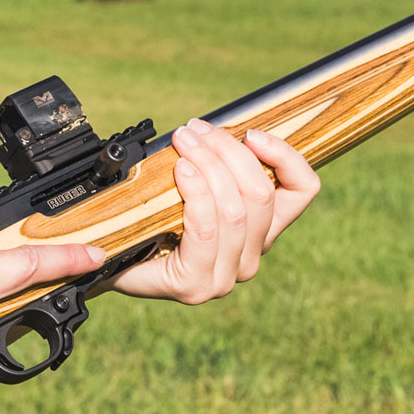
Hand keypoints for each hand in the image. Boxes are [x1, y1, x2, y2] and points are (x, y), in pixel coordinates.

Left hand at [110, 119, 319, 303]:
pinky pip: (206, 229)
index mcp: (263, 230)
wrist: (111, 261)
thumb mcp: (196, 184)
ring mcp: (227, 276)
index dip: (286, 155)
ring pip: (235, 209)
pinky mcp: (197, 284)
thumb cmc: (152, 219)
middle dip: (227, 152)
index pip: (303, 189)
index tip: (252, 132)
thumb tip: (221, 128)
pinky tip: (181, 173)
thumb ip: (220, 167)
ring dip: (208, 165)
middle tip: (194, 131)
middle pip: (261, 192)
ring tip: (183, 142)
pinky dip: (196, 194)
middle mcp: (252, 256)